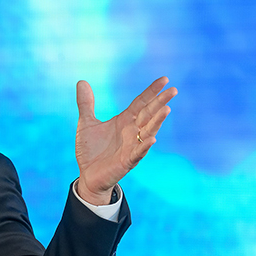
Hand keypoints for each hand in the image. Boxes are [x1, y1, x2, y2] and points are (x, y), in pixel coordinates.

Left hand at [74, 76, 176, 204]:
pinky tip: (152, 139)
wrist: (87, 175)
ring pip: (148, 131)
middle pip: (148, 113)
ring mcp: (132, 146)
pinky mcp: (127, 161)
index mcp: (124, 120)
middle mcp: (132, 131)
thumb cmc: (90, 150)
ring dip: (157, 121)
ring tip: (166, 108)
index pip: (141, 102)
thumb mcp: (86, 123)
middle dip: (160, 102)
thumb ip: (86, 103)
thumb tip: (81, 81)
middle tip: (173, 90)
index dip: (151, 91)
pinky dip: (144, 146)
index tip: (164, 79)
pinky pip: (138, 153)